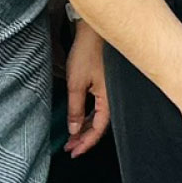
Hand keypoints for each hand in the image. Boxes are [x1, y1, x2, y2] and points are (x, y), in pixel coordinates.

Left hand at [65, 20, 110, 156]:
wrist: (94, 31)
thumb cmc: (87, 53)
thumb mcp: (76, 83)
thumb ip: (75, 109)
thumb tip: (74, 129)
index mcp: (108, 100)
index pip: (98, 129)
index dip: (86, 143)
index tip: (73, 152)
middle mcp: (111, 98)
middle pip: (99, 125)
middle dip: (84, 138)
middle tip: (70, 147)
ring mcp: (108, 91)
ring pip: (98, 116)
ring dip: (85, 127)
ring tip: (72, 137)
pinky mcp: (104, 84)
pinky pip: (98, 106)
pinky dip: (88, 115)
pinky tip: (79, 118)